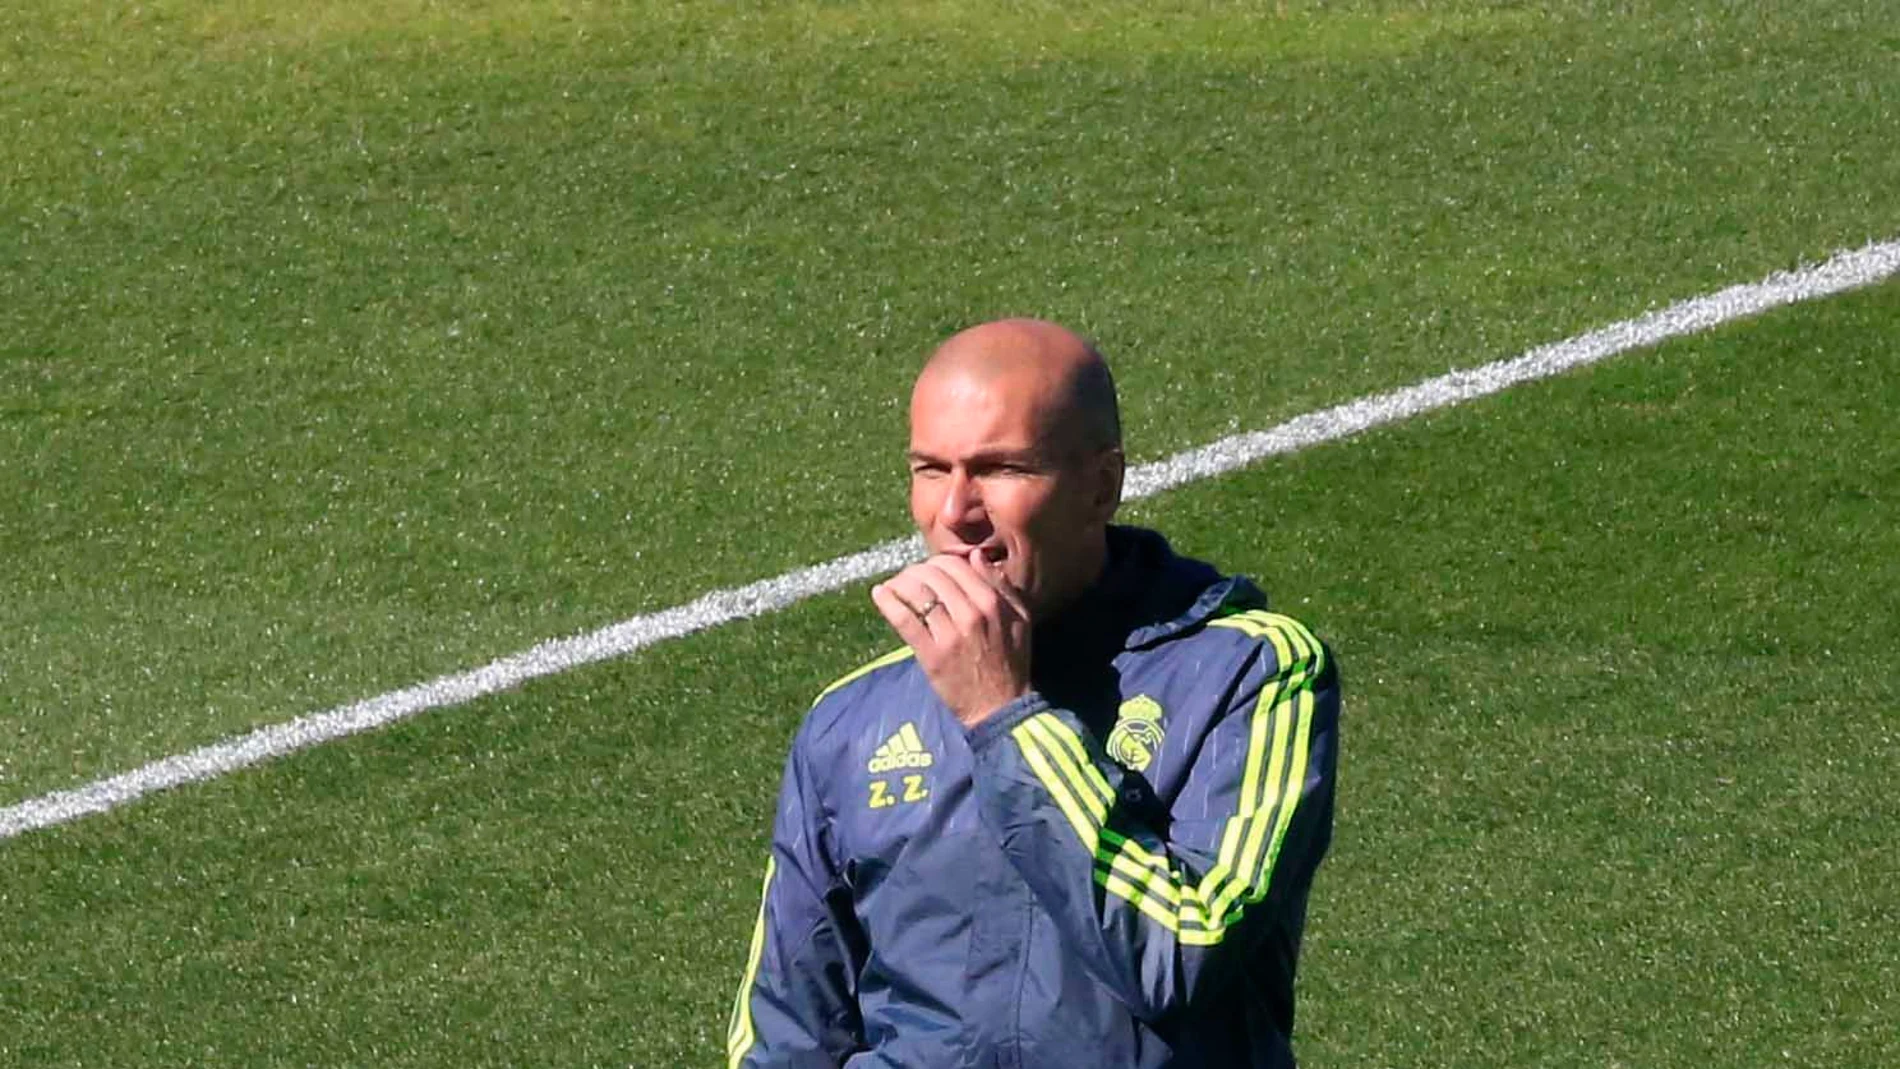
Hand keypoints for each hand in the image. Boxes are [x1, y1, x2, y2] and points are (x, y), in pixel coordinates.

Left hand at [871, 549, 1031, 727]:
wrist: (1000, 707)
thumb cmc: (1011, 663)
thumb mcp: (1019, 620)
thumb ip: (1001, 586)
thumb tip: (977, 556)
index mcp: (992, 602)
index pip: (956, 565)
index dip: (938, 562)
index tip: (930, 570)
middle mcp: (971, 614)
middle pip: (933, 575)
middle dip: (916, 571)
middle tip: (909, 577)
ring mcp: (949, 635)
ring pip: (917, 593)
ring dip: (900, 583)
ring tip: (894, 585)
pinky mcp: (931, 655)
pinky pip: (904, 620)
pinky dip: (888, 603)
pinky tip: (879, 593)